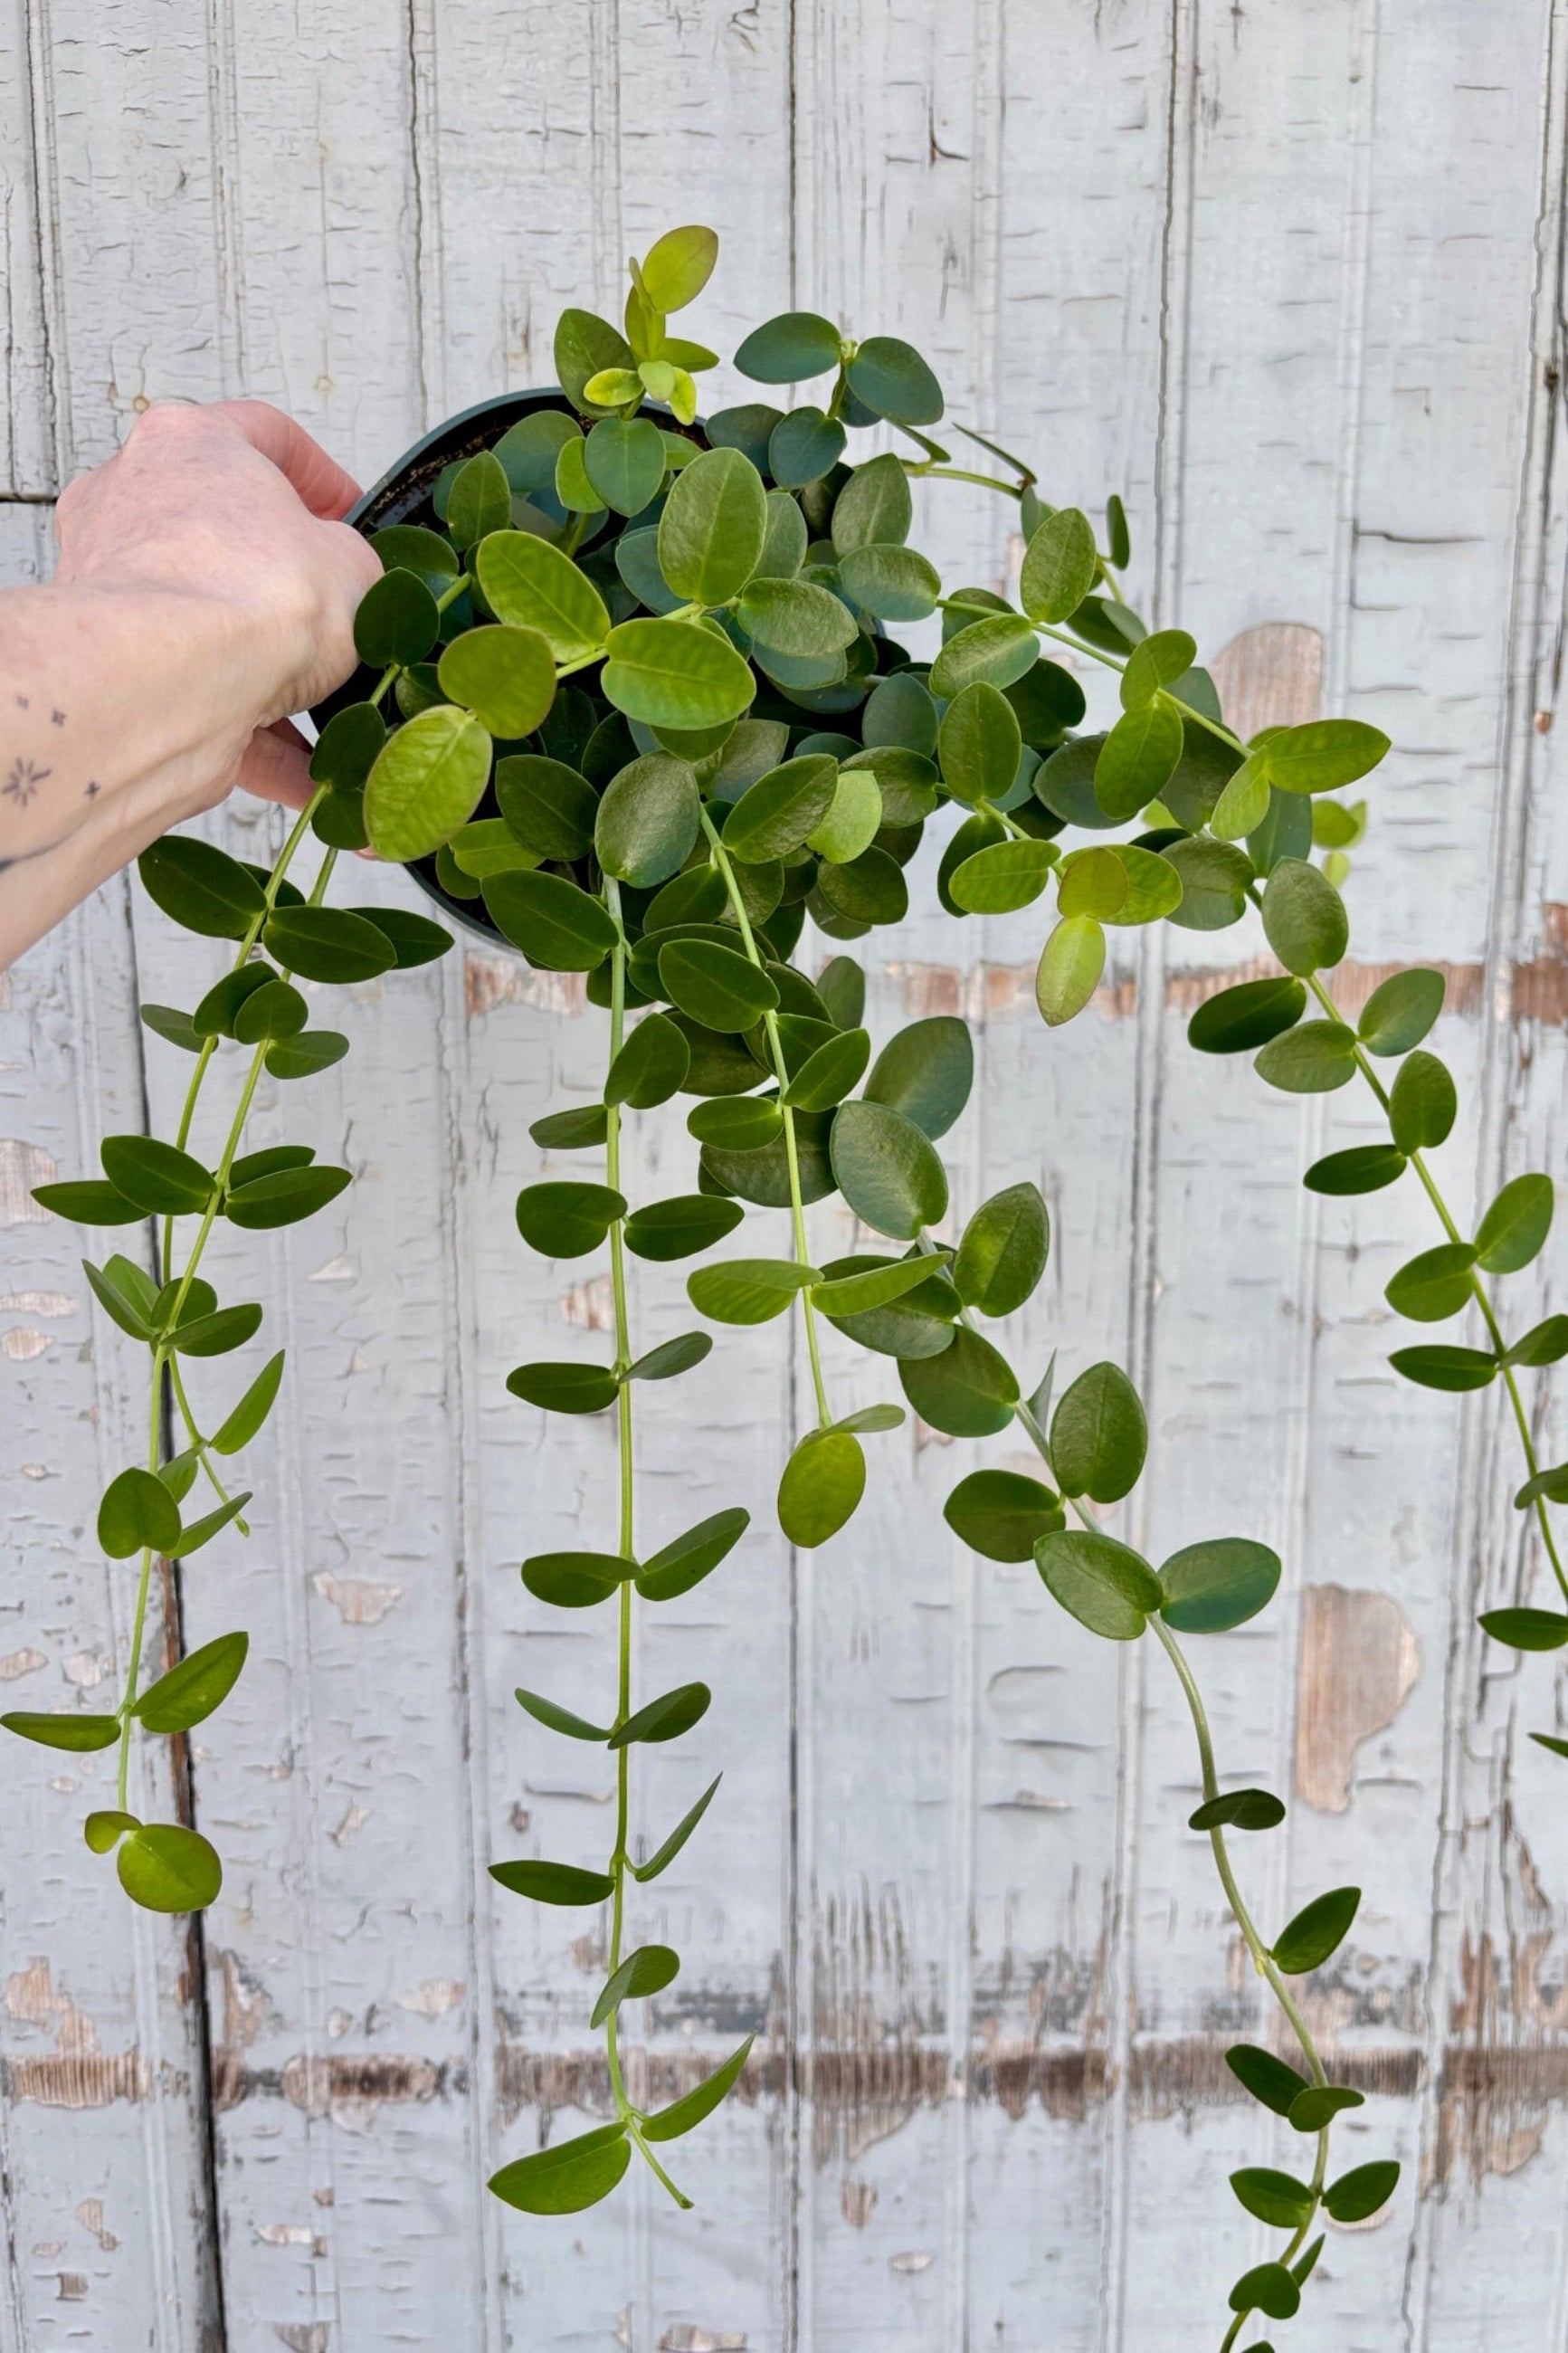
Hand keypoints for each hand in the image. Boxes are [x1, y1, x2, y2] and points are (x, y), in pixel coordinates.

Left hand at [53, 400, 380, 810]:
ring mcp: (115, 588)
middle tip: (341, 612)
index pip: (265, 434)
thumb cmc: (250, 595)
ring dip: (273, 670)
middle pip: (227, 535)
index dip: (323, 477)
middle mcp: (133, 504)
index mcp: (188, 444)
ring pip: (211, 626)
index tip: (354, 518)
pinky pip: (201, 698)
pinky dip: (254, 735)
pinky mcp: (118, 666)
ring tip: (333, 708)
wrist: (170, 683)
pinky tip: (311, 774)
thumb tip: (348, 588)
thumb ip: (354, 564)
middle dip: (289, 582)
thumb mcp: (354, 563)